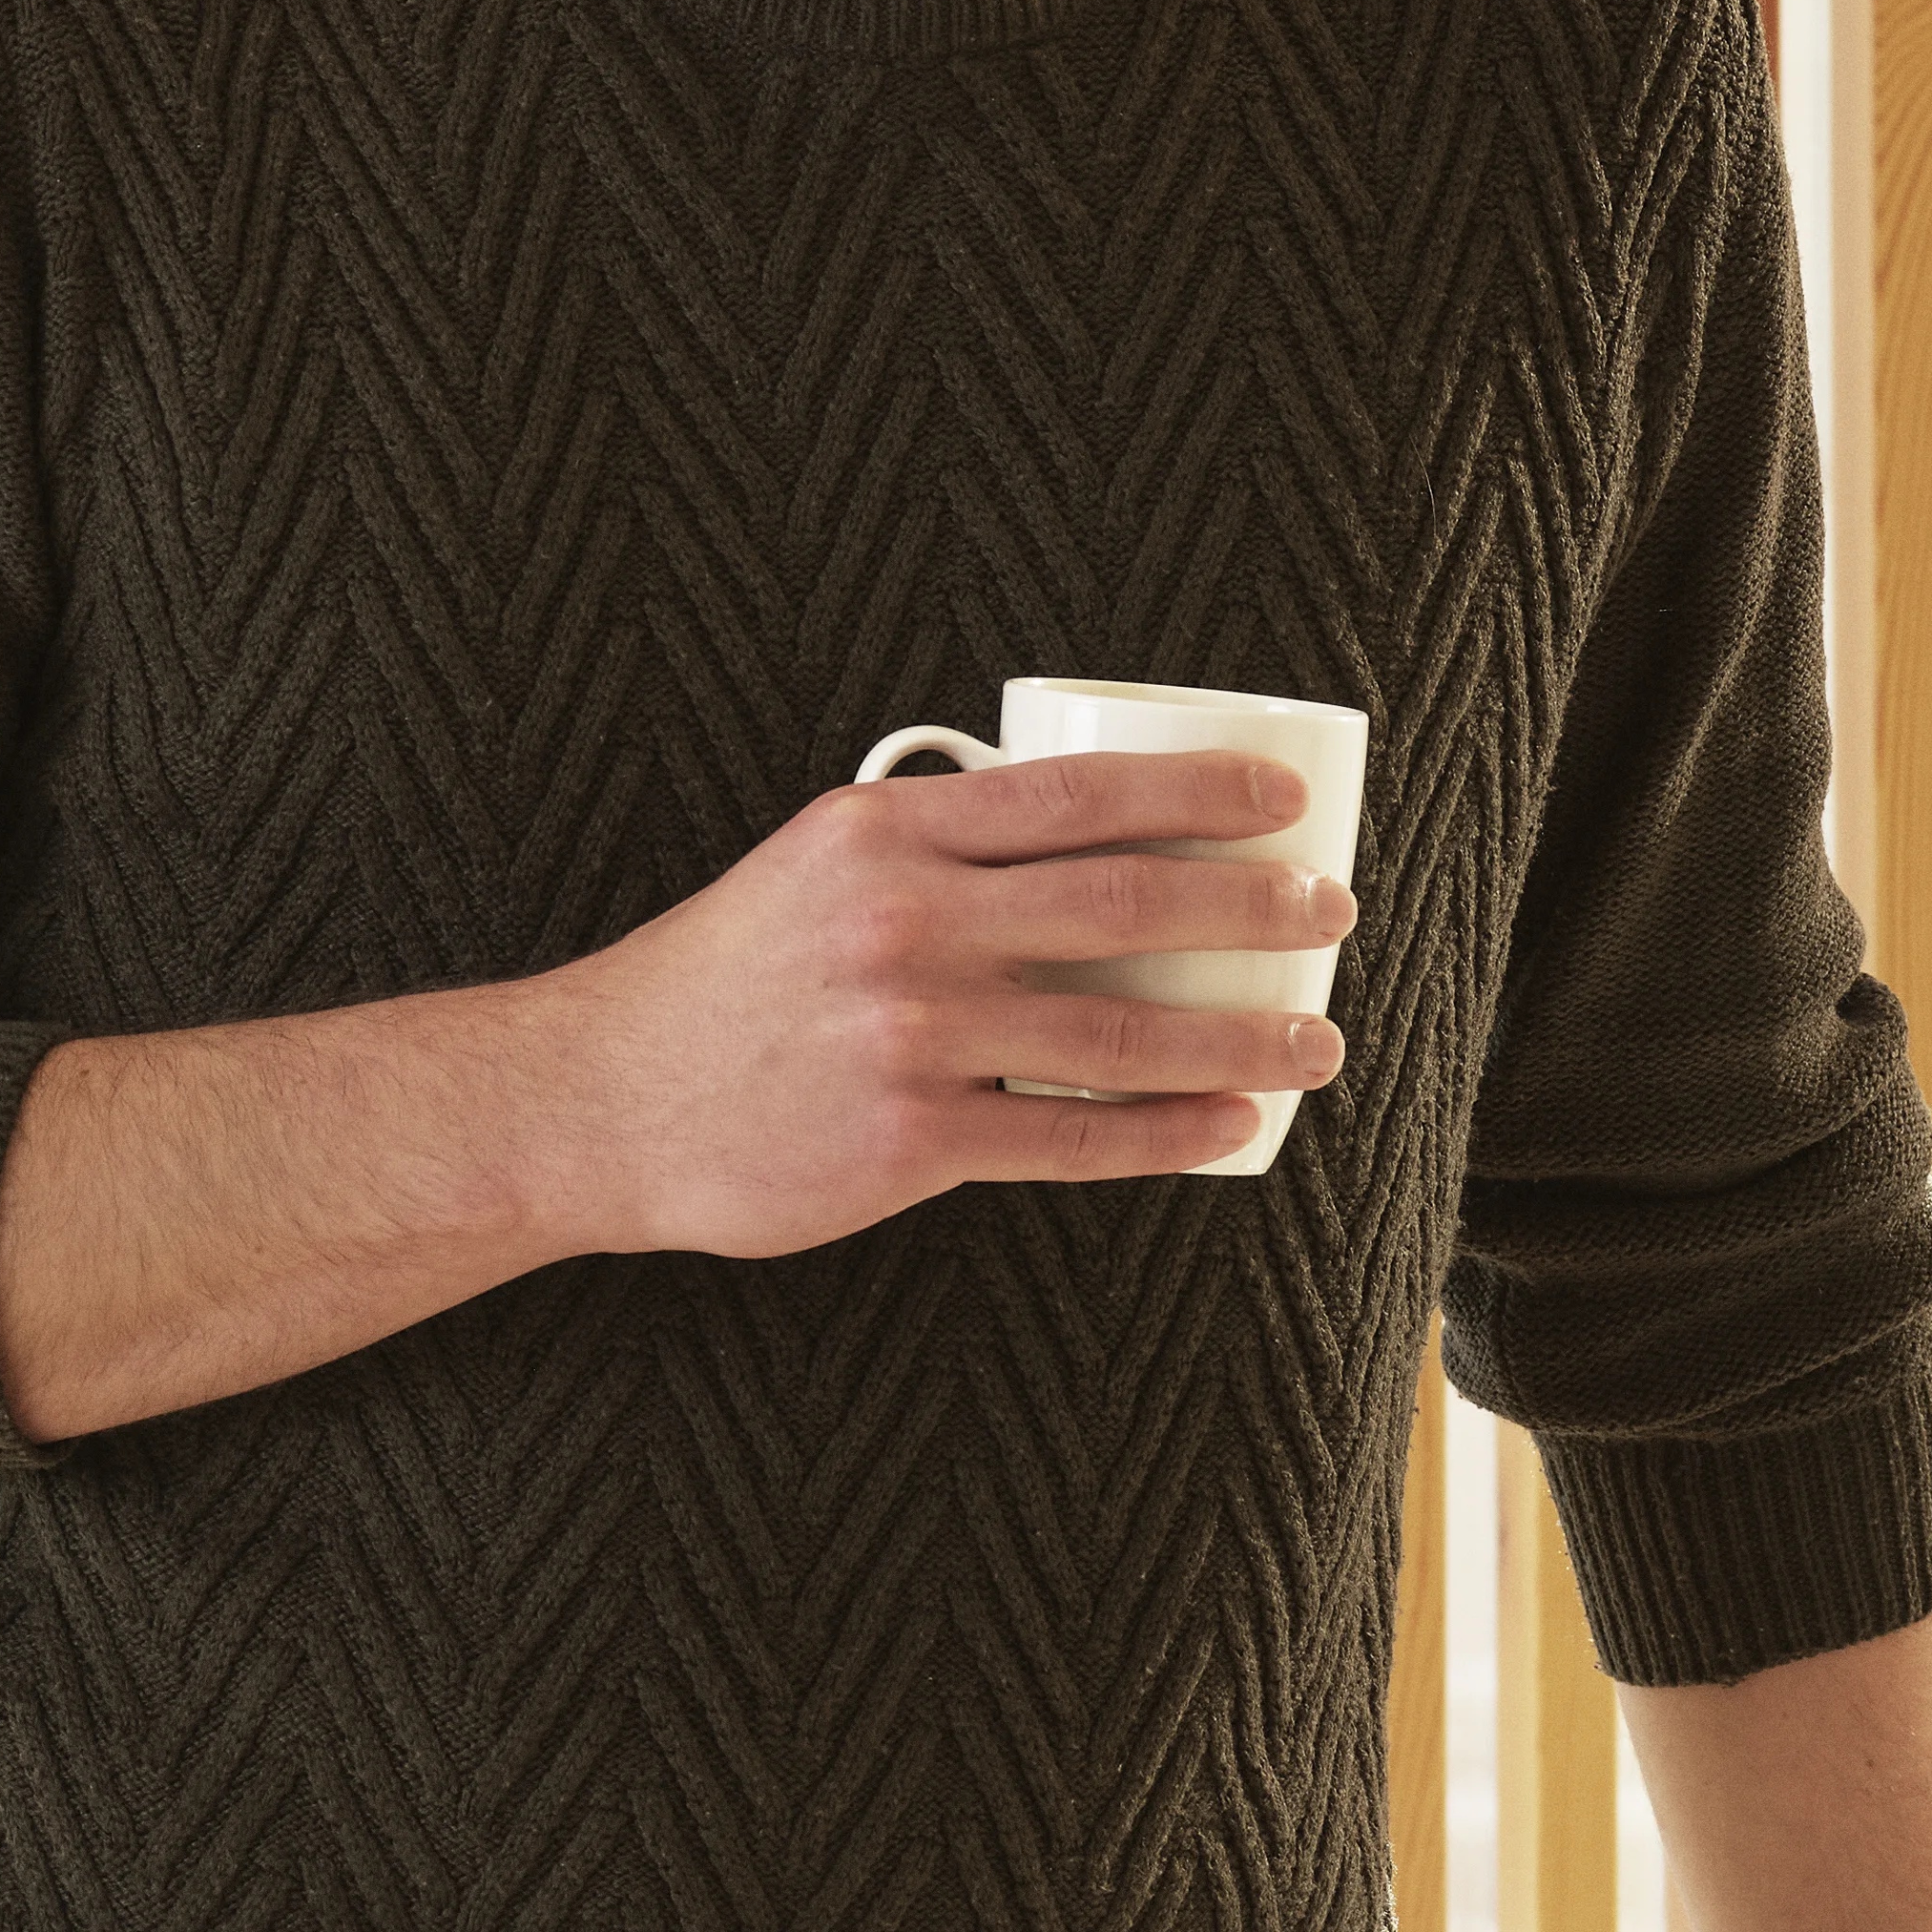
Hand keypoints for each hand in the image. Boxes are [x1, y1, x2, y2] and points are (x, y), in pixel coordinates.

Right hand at [519, 753, 1353, 1258]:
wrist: (601, 1098)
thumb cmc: (722, 979)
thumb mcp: (817, 865)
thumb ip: (937, 847)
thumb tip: (1092, 843)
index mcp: (885, 833)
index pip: (1077, 792)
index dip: (1200, 793)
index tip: (1284, 803)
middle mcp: (904, 922)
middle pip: (1124, 902)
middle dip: (1253, 907)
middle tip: (1329, 912)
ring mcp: (910, 1034)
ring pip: (1123, 1032)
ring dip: (1243, 1036)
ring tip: (1315, 1039)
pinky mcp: (907, 1138)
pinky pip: (1073, 1135)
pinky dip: (1168, 1133)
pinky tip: (1230, 1124)